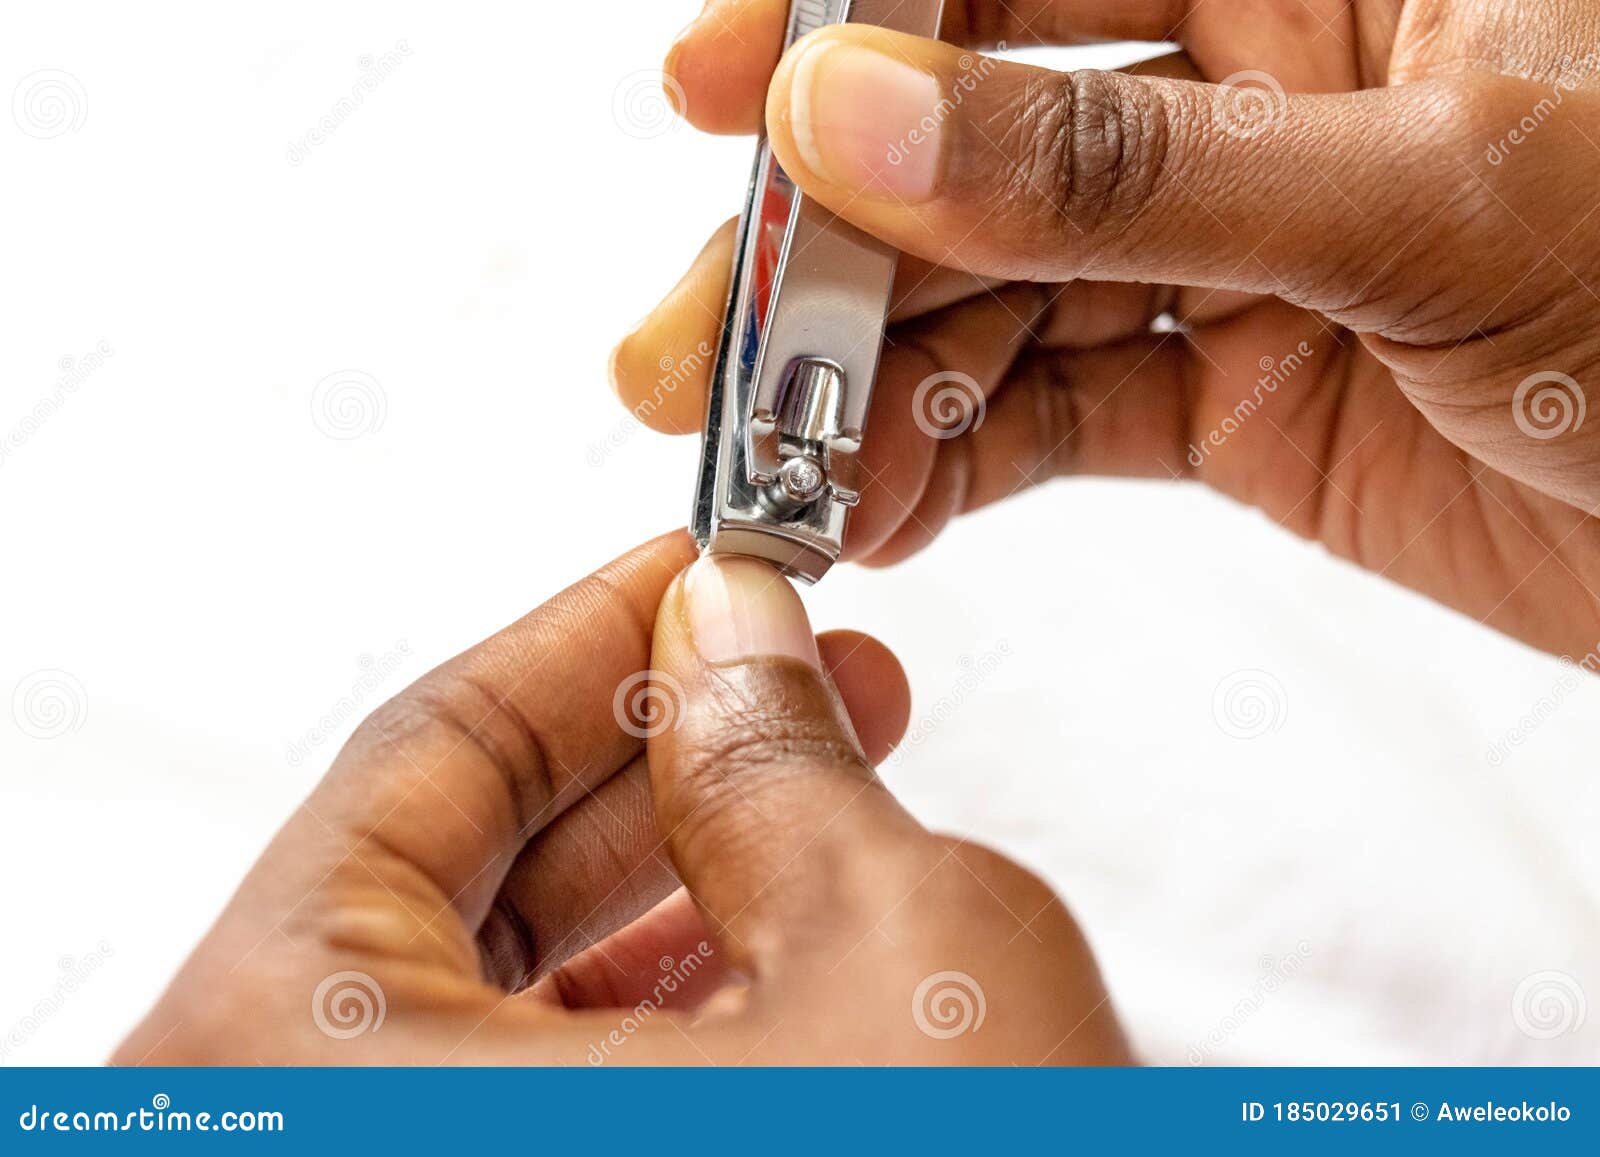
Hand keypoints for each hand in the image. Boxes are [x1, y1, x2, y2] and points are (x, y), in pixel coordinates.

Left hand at [115, 533, 1126, 1064]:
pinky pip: (541, 1097)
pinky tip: (777, 937)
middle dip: (642, 758)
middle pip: (451, 883)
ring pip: (500, 1002)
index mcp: (304, 1085)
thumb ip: (779, 765)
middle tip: (769, 672)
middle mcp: (318, 1152)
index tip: (681, 576)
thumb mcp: (893, 959)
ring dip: (662, 880)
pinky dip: (657, 1011)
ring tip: (804, 782)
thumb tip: (737, 644)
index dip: (583, 643)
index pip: (422, 766)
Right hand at [614, 1, 1599, 659]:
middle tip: (707, 354)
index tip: (719, 94)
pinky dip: (964, 464)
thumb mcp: (1425, 198)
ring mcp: (1237, 244)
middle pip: (978, 139)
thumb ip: (1125, 168)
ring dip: (877, 387)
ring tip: (774, 476)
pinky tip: (883, 512)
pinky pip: (1062, 410)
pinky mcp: (1235, 391)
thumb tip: (857, 119)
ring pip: (1002, 294)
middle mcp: (1257, 83)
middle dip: (834, 253)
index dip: (856, 15)